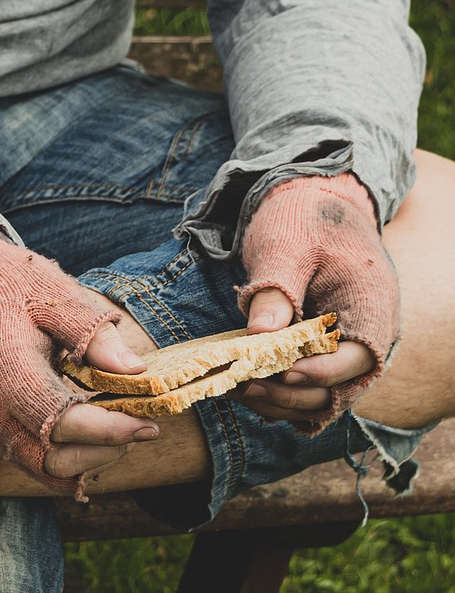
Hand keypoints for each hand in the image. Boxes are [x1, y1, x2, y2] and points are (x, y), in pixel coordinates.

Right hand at [0, 208, 154, 498]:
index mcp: (8, 374)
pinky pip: (27, 458)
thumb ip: (93, 336)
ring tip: (119, 431)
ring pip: (40, 468)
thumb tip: (135, 372)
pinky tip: (90, 434)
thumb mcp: (52, 295)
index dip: (111, 431)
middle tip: (139, 428)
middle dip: (104, 452)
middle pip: (55, 461)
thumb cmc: (4, 285)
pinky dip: (64, 457)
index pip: (64, 424)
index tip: (149, 425)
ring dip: (85, 460)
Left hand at [234, 174, 398, 431]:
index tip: (278, 373)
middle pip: (336, 389)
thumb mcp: (288, 247)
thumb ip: (276, 290)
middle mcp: (364, 336)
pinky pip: (305, 386)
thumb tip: (260, 335)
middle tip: (242, 386)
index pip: (356, 358)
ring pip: (319, 396)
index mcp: (371, 306)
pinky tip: (244, 389)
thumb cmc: (303, 220)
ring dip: (279, 401)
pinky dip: (278, 395)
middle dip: (289, 394)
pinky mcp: (318, 353)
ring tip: (236, 391)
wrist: (309, 206)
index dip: (318, 372)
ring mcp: (342, 348)